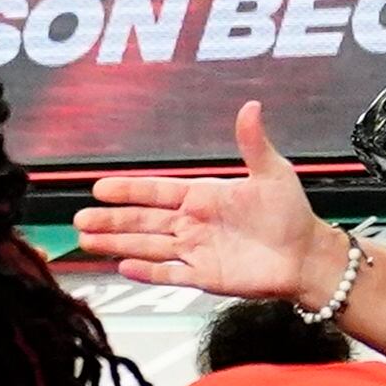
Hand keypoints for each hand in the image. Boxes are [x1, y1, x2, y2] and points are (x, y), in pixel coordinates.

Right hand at [75, 102, 344, 303]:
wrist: (307, 256)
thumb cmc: (291, 213)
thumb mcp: (272, 173)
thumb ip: (253, 144)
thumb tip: (251, 106)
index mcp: (203, 196)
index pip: (157, 191)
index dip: (128, 190)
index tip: (99, 188)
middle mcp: (193, 224)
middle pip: (142, 221)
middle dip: (110, 220)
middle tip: (79, 220)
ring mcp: (195, 252)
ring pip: (148, 246)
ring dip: (118, 244)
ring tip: (86, 242)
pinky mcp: (205, 278)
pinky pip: (170, 275)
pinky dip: (147, 272)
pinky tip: (122, 267)